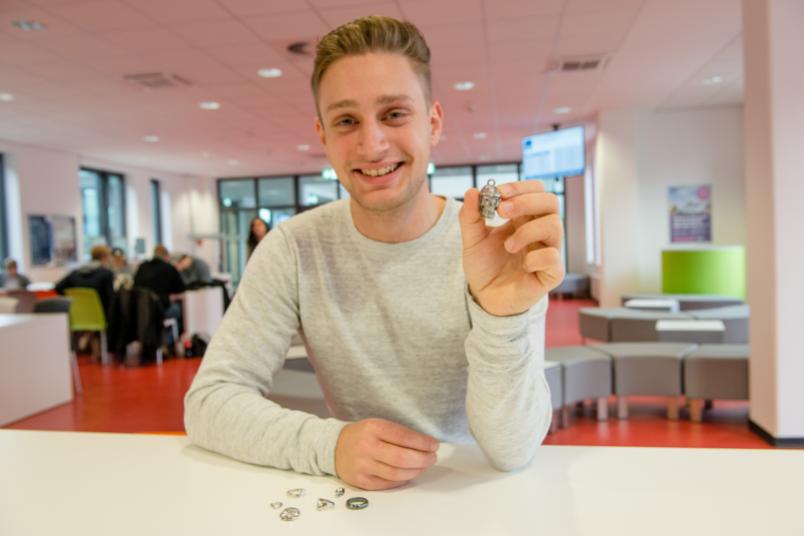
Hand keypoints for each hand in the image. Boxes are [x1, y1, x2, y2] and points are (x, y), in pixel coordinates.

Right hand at [334, 418, 439, 489]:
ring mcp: (363, 466)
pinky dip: (403, 479)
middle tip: (432, 457)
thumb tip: (426, 444)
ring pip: (396, 473)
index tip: (433, 444)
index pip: (403, 436)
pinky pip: (388, 483)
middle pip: (402, 458)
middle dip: (423, 459)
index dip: (422, 442)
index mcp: (373, 428)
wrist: (335, 447)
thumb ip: (398, 433)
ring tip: (423, 466)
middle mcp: (367, 447)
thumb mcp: (377, 424)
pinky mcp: (361, 481)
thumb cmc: (362, 435)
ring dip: (415, 471)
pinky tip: (409, 473)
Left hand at [459, 181, 563, 316]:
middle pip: (550, 201)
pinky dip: (535, 257)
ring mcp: (548, 250)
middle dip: (525, 201)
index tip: (498, 193)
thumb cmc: (484, 266)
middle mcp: (540, 231)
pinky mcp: (551, 272)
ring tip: (508, 245)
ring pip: (554, 225)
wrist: (485, 297)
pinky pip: (553, 256)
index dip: (520, 187)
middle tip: (501, 210)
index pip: (536, 190)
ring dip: (527, 230)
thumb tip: (472, 190)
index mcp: (524, 218)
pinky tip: (523, 265)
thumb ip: (470, 216)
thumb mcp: (471, 239)